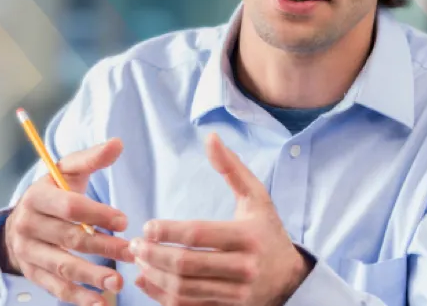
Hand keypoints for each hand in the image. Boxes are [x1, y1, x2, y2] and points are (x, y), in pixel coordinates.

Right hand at [2, 138, 135, 305]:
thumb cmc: (54, 192)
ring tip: (119, 282)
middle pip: (69, 239)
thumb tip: (118, 143)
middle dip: (103, 247)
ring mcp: (28, 252)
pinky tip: (100, 304)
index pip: (69, 207)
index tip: (124, 221)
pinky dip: (78, 298)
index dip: (98, 214)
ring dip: (92, 276)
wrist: (23, 219)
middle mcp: (28, 225)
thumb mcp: (68, 172)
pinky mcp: (32, 273)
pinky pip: (56, 289)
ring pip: (63, 267)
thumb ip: (93, 158)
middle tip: (132, 252)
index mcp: (37, 196)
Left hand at [130, 133, 312, 305]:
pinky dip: (162, 297)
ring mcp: (236, 294)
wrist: (292, 278)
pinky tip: (146, 281)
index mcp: (248, 237)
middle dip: (155, 255)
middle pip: (187, 265)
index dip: (168, 231)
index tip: (147, 226)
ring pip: (185, 290)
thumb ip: (231, 168)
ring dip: (155, 275)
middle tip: (135, 244)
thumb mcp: (256, 197)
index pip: (198, 234)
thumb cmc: (267, 230)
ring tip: (139, 259)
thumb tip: (210, 137)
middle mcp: (244, 268)